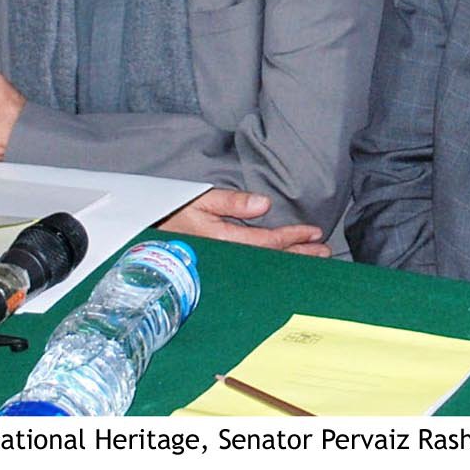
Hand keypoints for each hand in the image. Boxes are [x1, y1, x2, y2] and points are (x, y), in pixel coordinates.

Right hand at [157, 189, 331, 255]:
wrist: (145, 236)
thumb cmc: (171, 214)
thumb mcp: (198, 200)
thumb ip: (231, 202)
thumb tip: (264, 204)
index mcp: (226, 241)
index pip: (268, 242)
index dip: (292, 237)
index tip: (313, 232)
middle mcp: (229, 258)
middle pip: (272, 258)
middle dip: (300, 255)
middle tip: (325, 252)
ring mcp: (226, 266)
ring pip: (265, 265)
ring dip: (291, 261)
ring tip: (313, 258)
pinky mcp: (222, 268)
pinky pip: (254, 268)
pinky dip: (274, 265)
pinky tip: (285, 264)